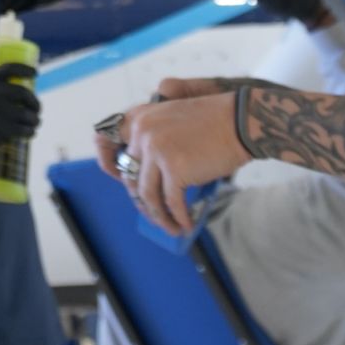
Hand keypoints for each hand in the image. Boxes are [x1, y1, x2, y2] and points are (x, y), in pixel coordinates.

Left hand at [104, 88, 247, 232]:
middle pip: (130, 175)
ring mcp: (157, 151)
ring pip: (147, 195)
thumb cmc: (214, 121)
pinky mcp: (175, 169)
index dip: (108, 163)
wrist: (240, 121)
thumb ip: (154, 136)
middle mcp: (143, 133)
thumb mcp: (172, 117)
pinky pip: (171, 202)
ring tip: (171, 227)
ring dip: (158, 216)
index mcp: (140, 118)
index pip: (105, 140)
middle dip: (140, 200)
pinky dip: (178, 217)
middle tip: (153, 213)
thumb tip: (145, 173)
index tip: (119, 180)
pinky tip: (186, 224)